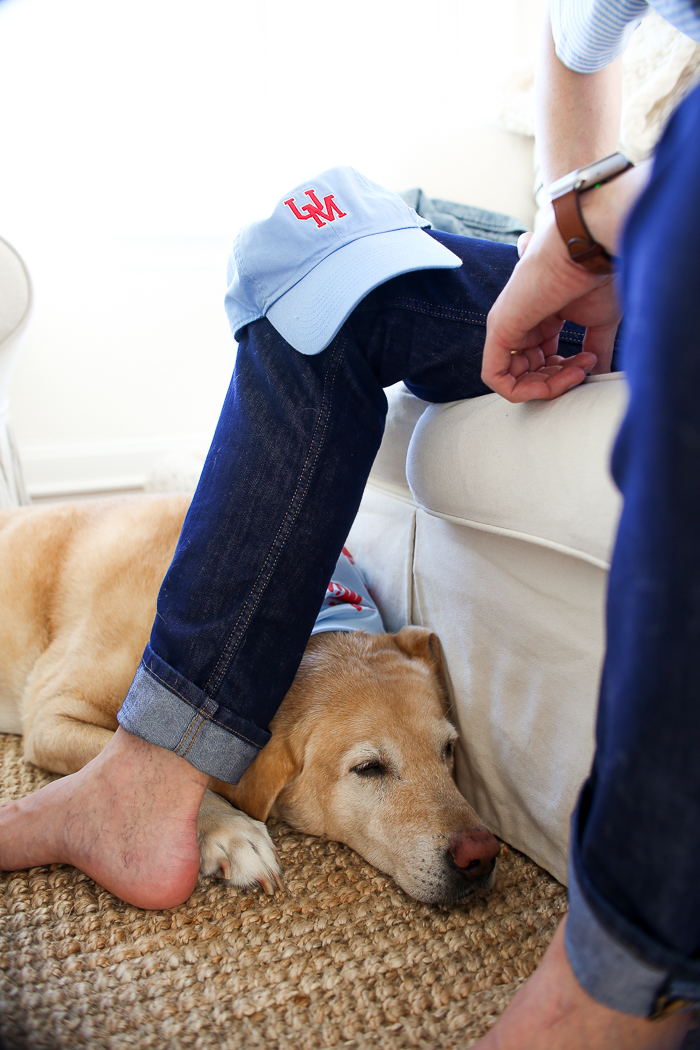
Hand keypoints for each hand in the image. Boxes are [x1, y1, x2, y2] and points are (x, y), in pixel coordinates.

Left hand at [481, 214, 620, 402]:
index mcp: (541, 318)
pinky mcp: (499, 329)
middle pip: (529, 372)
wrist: (590, 248)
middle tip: (585, 369)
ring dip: (548, 386)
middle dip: (558, 381)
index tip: (592, 362)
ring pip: (514, 378)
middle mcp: (521, 322)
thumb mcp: (599, 321)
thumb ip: (596, 348)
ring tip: (578, 370)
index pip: (543, 361)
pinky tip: (549, 384)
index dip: (566, 373)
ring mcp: (507, 324)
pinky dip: (521, 390)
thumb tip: (600, 373)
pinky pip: (496, 377)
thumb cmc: (597, 274)